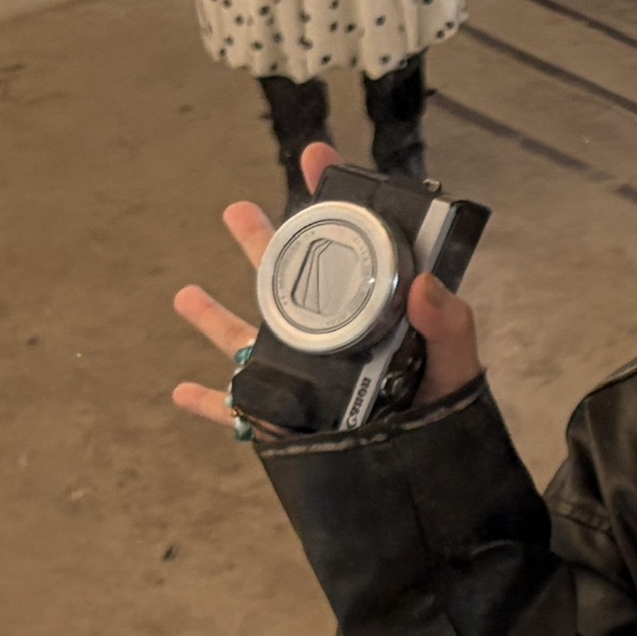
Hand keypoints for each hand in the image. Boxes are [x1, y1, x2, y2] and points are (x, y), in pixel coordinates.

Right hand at [169, 142, 483, 429]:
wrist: (428, 479)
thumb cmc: (444, 411)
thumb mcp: (455, 363)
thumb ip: (449, 326)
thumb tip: (426, 286)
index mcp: (371, 309)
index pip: (352, 244)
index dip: (333, 199)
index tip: (316, 156)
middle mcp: (328, 335)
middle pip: (287, 279)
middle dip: (259, 242)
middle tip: (235, 209)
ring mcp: (300, 376)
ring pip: (247, 338)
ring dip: (213, 318)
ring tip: (185, 295)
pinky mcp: (282, 421)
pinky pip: (237, 411)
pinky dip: (210, 403)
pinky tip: (181, 391)